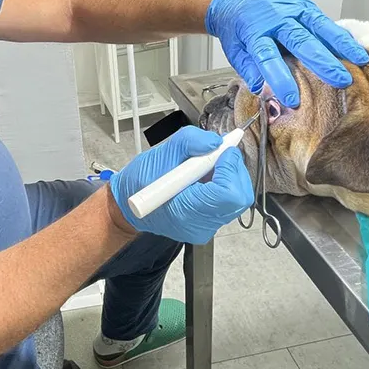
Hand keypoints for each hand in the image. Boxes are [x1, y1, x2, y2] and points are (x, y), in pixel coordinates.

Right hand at [109, 126, 253, 244]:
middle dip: (233, 169)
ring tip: (206, 164)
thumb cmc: (138, 183)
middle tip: (217, 154)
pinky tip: (206, 175)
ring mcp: (207, 226)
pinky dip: (224, 182)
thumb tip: (216, 142)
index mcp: (185, 211)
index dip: (229, 167)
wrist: (129, 204)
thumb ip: (189, 142)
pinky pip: (230, 201)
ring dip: (229, 174)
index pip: (227, 193)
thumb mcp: (158, 154)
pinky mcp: (211, 221)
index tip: (221, 150)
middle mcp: (200, 224)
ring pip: (238, 197)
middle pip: (239, 196)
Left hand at [205, 0, 368, 107]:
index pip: (267, 57)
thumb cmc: (238, 31)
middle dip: (322, 62)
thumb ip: (250, 71)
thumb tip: (264, 92)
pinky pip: (325, 20)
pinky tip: (355, 47)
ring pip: (319, 27)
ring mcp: (291, 9)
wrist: (235, 3)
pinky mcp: (303, 5)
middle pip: (300, 41)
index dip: (280, 79)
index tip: (292, 99)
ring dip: (341, 45)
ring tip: (359, 60)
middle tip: (340, 80)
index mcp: (254, 32)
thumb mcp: (235, 53)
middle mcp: (275, 19)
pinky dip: (340, 35)